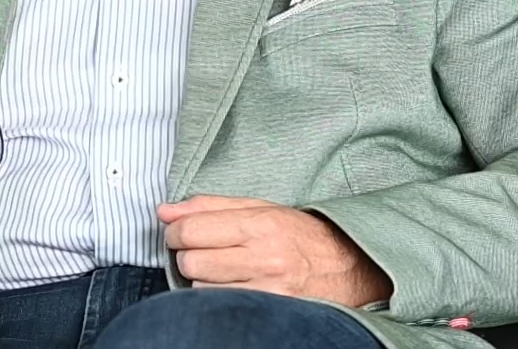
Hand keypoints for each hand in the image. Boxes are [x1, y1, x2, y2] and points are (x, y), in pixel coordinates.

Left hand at [157, 195, 392, 307]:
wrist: (353, 268)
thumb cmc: (302, 236)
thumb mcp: (260, 208)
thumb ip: (209, 206)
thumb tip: (164, 211)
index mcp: (260, 224)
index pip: (191, 228)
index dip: (176, 231)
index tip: (181, 232)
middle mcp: (265, 257)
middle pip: (190, 260)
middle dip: (187, 255)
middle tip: (202, 252)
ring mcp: (269, 289)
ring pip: (200, 287)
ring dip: (202, 279)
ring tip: (223, 270)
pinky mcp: (272, 310)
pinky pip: (220, 305)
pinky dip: (217, 296)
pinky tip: (232, 286)